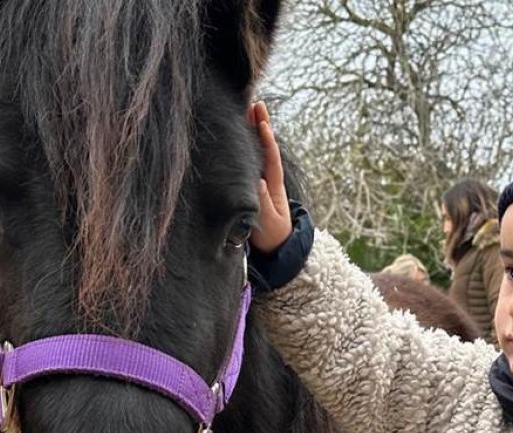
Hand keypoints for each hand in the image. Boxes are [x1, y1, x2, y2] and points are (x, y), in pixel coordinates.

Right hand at [248, 101, 291, 252]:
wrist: (275, 249)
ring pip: (256, 152)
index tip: (262, 121)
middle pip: (264, 148)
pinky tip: (237, 134)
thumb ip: (264, 203)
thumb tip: (258, 181)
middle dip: (260, 126)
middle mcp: (268, 179)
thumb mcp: (269, 221)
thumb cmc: (272, 236)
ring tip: (247, 109)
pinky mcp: (252, 187)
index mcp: (274, 185)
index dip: (267, 139)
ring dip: (252, 132)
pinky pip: (248, 161)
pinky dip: (244, 146)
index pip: (271, 157)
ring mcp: (260, 182)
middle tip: (255, 102)